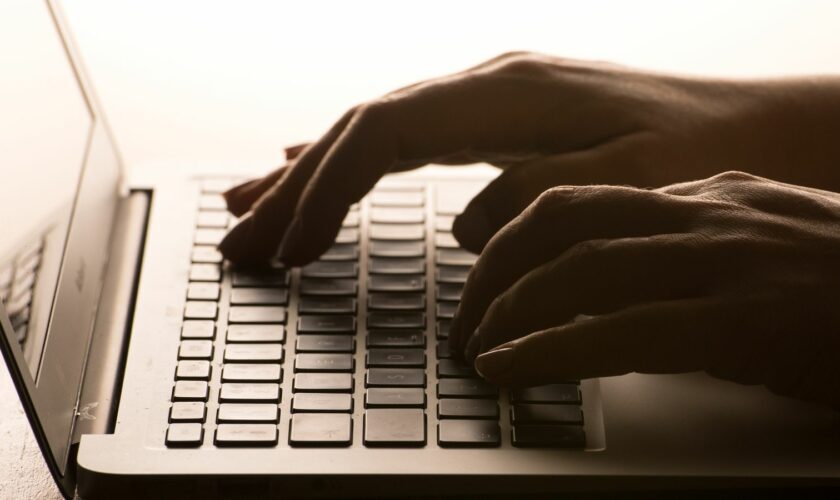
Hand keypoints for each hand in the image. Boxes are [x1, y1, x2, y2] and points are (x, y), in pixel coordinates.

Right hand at [218, 51, 839, 264]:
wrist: (755, 125)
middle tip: (239, 238)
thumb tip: (466, 228)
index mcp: (507, 96)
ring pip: (375, 129)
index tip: (292, 249)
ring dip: (310, 172)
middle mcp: (487, 83)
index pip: (380, 137)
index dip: (323, 191)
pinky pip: (406, 136)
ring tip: (253, 207)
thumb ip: (535, 198)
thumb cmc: (700, 153)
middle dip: (293, 187)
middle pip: (359, 128)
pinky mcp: (500, 116)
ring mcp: (489, 96)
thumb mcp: (624, 183)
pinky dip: (355, 160)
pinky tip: (319, 166)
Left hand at [454, 171, 839, 408]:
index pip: (583, 201)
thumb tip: (621, 276)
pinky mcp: (746, 321)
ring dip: (508, 312)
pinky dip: (550, 350)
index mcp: (711, 197)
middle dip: (495, 272)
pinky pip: (619, 331)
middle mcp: (709, 216)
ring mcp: (727, 263)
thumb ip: (696, 251)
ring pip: (578, 271)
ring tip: (475, 349)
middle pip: (561, 223)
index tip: (488, 278)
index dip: (518, 240)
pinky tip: (511, 369)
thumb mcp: (767, 249)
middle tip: (464, 318)